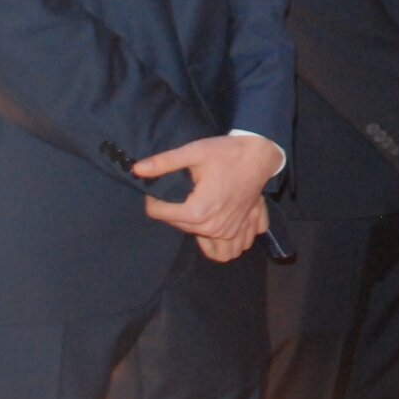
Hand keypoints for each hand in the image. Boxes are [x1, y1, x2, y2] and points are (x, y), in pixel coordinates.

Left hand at [134, 134, 282, 259]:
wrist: (262, 155)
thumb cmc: (228, 152)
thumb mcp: (194, 151)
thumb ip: (164, 162)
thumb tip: (136, 169)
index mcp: (198, 211)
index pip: (159, 213)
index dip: (154, 198)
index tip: (161, 184)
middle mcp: (212, 228)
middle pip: (176, 225)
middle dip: (172, 209)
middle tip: (181, 189)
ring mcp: (228, 232)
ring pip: (198, 239)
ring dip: (191, 228)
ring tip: (193, 208)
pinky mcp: (239, 230)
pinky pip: (224, 247)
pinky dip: (217, 240)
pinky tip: (214, 220)